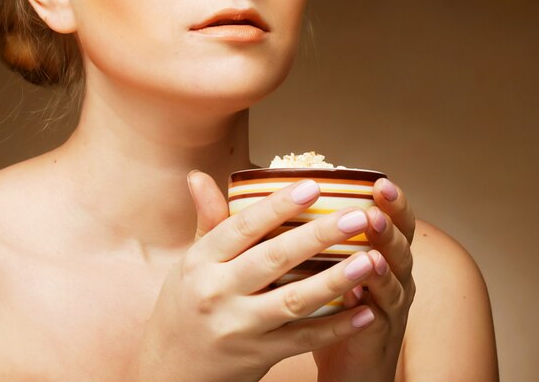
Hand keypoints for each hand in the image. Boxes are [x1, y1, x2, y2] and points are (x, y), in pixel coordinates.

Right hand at [132, 171, 393, 381]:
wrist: (168, 371)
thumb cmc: (184, 305)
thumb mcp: (189, 262)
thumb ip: (206, 221)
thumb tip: (199, 177)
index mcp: (201, 261)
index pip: (243, 226)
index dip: (279, 205)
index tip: (314, 186)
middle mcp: (217, 292)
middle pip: (274, 258)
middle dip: (319, 235)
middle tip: (357, 217)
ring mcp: (238, 327)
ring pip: (294, 300)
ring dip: (336, 280)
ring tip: (371, 260)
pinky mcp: (257, 357)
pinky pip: (302, 339)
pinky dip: (335, 326)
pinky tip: (365, 311)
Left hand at [312, 178, 415, 381]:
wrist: (351, 364)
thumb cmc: (338, 303)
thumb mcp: (336, 263)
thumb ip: (328, 234)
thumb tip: (297, 194)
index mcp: (385, 252)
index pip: (396, 220)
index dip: (393, 202)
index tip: (380, 181)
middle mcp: (396, 274)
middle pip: (402, 244)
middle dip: (390, 224)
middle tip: (376, 209)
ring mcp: (393, 304)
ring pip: (396, 277)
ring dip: (385, 258)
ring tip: (373, 245)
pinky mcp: (381, 332)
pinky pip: (380, 314)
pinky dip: (373, 299)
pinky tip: (360, 289)